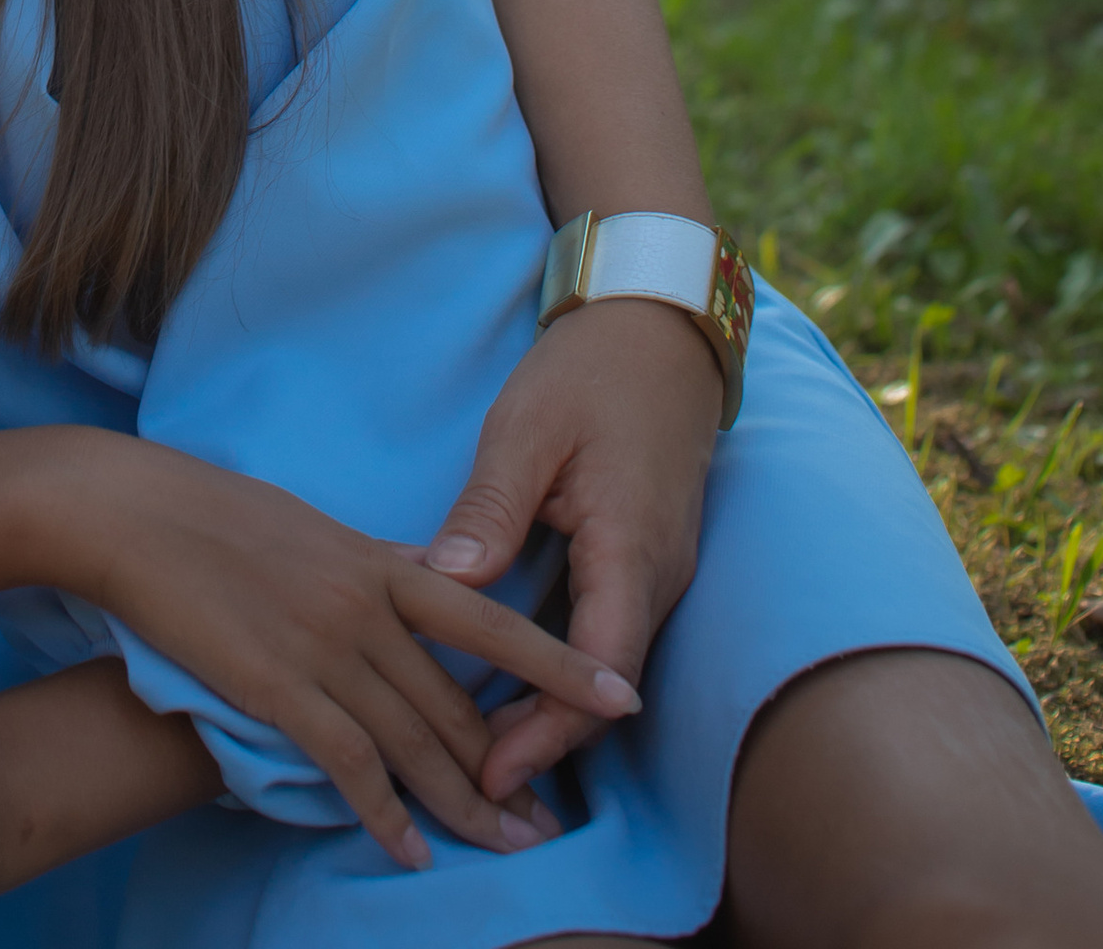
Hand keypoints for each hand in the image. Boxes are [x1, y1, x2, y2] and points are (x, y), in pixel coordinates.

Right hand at [77, 437, 632, 871]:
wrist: (136, 512)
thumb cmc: (214, 514)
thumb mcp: (312, 528)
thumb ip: (371, 566)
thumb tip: (417, 581)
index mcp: (380, 561)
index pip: (491, 620)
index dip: (560, 665)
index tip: (620, 698)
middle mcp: (366, 605)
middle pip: (457, 705)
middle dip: (510, 770)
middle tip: (551, 824)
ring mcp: (324, 646)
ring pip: (414, 742)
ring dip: (463, 806)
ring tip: (505, 849)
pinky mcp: (278, 685)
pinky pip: (348, 763)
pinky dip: (384, 813)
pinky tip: (409, 850)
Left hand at [422, 299, 719, 803]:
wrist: (658, 325)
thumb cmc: (591, 370)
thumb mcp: (528, 428)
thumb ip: (492, 508)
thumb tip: (443, 580)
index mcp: (632, 549)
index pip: (596, 669)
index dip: (547, 729)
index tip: (489, 767)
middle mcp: (657, 574)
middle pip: (602, 683)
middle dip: (543, 737)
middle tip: (468, 777)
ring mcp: (655, 568)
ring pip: (604, 662)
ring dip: (550, 706)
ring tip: (479, 744)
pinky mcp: (641, 557)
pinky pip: (605, 630)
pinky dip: (560, 664)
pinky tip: (507, 675)